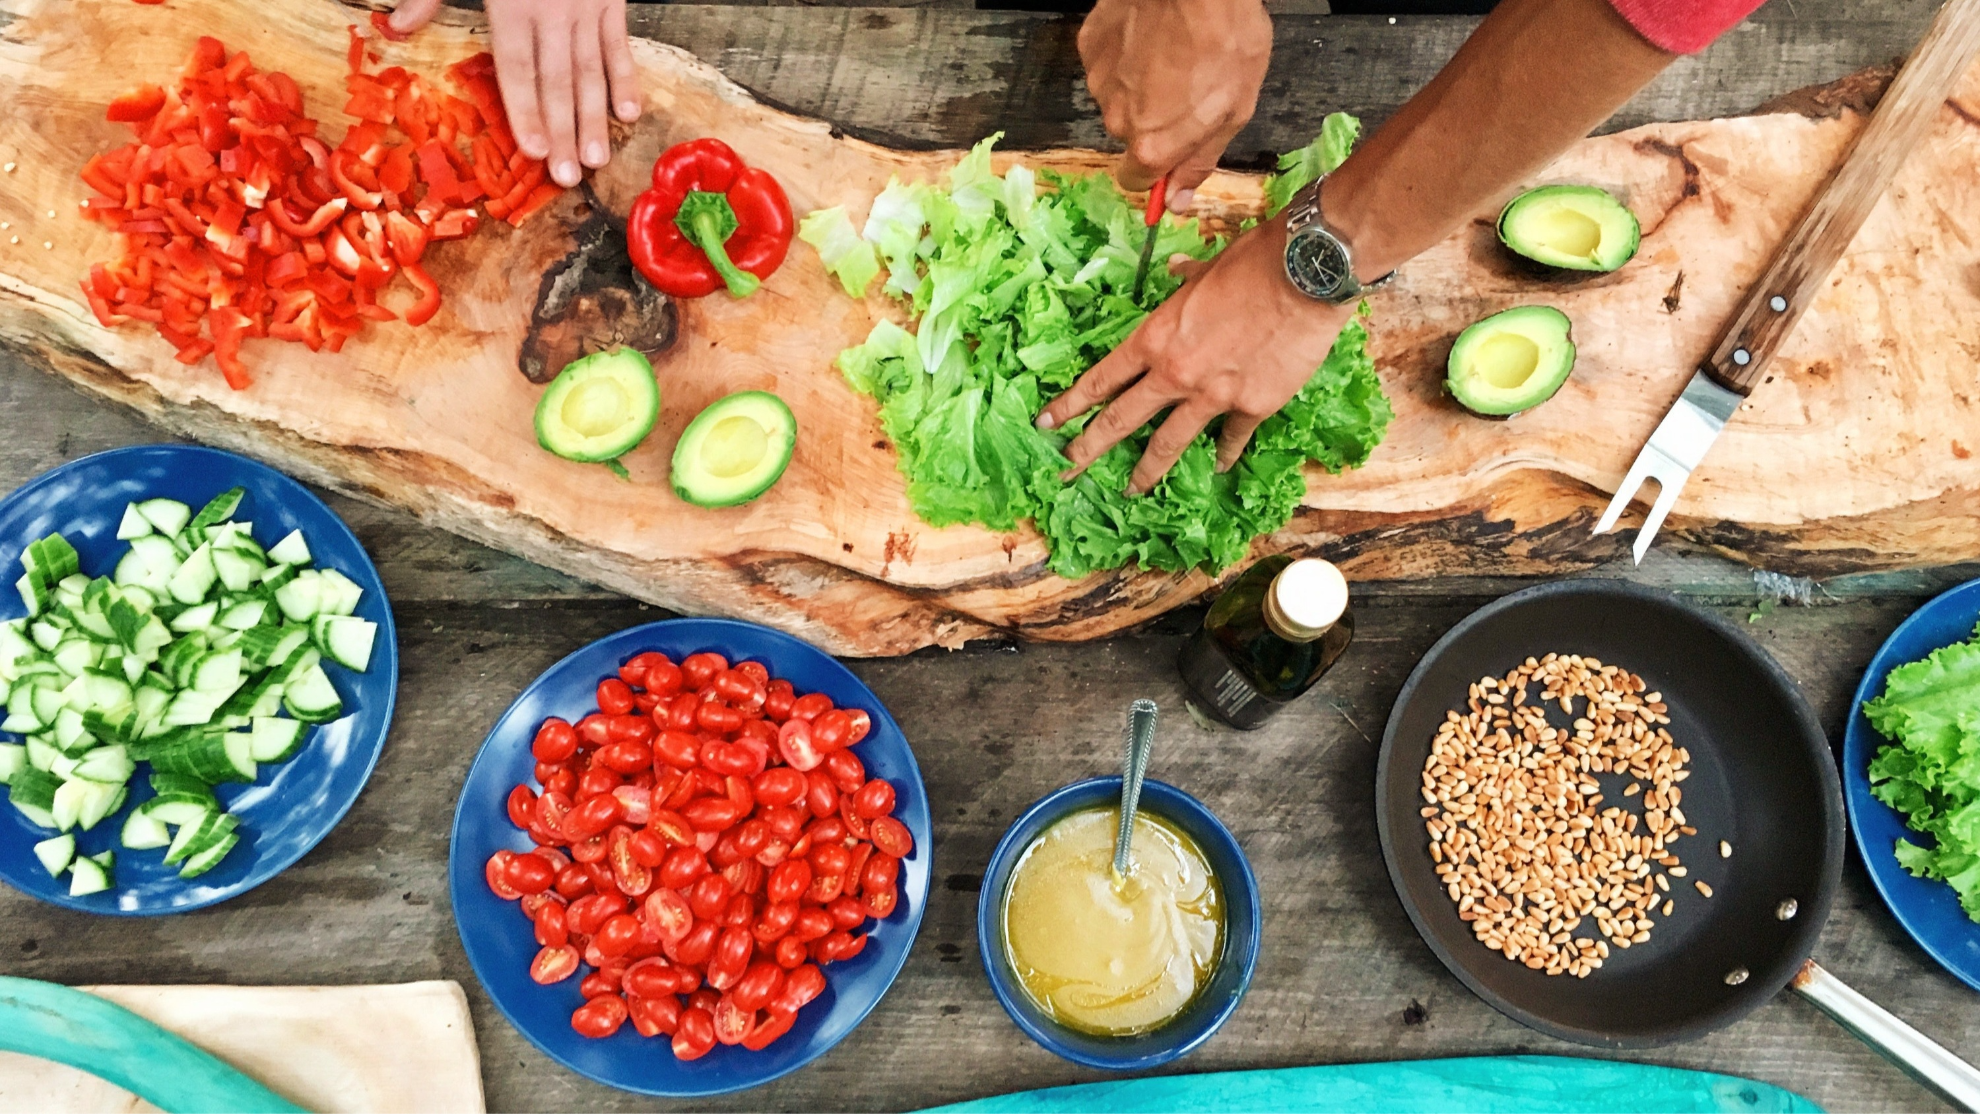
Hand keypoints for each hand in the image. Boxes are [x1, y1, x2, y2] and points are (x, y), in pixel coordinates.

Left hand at [389, 0, 640, 187]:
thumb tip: (395, 25)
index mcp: (511, 1)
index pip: (518, 66)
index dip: (524, 110)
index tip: (531, 150)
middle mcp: (552, 9)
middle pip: (557, 80)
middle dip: (563, 130)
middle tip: (567, 175)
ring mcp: (586, 6)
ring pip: (591, 71)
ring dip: (595, 118)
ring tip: (595, 159)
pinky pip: (620, 45)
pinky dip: (626, 78)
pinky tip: (627, 114)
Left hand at [1035, 218, 1350, 494]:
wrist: (1306, 274)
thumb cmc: (1254, 261)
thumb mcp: (1207, 268)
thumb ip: (1185, 281)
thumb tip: (1175, 272)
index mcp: (1156, 338)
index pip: (1101, 380)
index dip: (1070, 404)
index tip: (1047, 423)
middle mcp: (1175, 373)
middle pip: (1121, 420)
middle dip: (1089, 448)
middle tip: (1067, 469)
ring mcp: (1212, 396)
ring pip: (1168, 443)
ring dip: (1146, 470)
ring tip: (1131, 489)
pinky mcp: (1252, 406)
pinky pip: (1231, 438)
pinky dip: (1225, 453)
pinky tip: (1217, 466)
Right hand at [1077, 0, 1271, 211]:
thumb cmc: (1225, 40)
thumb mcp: (1233, 111)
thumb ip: (1199, 161)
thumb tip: (1177, 201)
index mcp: (1151, 145)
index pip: (1136, 181)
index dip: (1157, 169)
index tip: (1173, 151)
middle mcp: (1117, 120)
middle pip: (1130, 135)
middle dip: (1154, 120)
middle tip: (1187, 87)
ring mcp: (1100, 81)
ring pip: (1118, 97)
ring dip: (1140, 85)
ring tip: (1172, 54)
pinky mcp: (1090, 45)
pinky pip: (1107, 63)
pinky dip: (1126, 55)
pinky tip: (1151, 35)